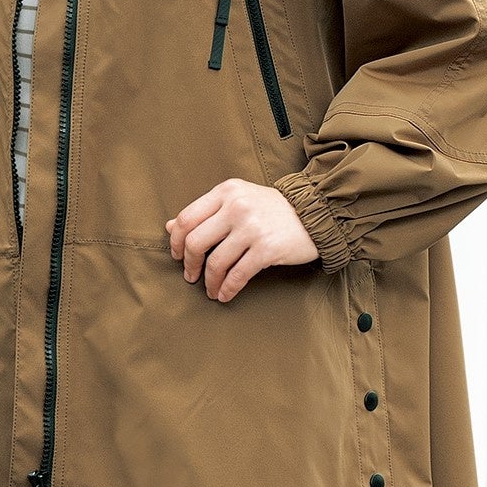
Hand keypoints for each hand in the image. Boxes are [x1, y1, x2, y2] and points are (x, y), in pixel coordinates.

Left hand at [166, 178, 318, 301]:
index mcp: (226, 191)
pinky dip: (227, 288)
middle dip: (190, 264)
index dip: (177, 242)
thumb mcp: (238, 200)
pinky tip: (224, 294)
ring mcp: (252, 228)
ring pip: (216, 262)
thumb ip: (206, 212)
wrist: (315, 213)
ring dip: (209, 281)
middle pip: (196, 241)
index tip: (179, 256)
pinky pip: (237, 275)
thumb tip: (170, 227)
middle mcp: (237, 206)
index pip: (187, 218)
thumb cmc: (273, 209)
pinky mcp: (266, 249)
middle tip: (190, 276)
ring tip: (210, 289)